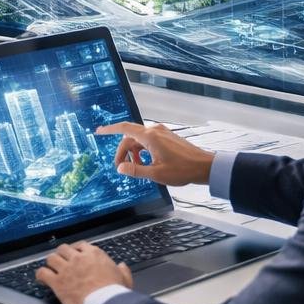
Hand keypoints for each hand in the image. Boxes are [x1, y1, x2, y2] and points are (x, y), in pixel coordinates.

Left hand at [36, 242, 132, 303]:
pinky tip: (41, 278)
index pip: (81, 245)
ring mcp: (66, 269)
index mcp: (94, 255)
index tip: (75, 254)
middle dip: (62, 254)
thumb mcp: (124, 279)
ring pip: (51, 258)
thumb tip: (122, 266)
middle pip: (63, 249)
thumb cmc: (114, 293)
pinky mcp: (58, 282)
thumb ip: (122, 271)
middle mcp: (78, 258)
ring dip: (51, 262)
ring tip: (50, 268)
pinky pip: (43, 273)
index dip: (76, 250)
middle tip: (61, 261)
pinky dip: (41, 275)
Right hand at [95, 123, 213, 186]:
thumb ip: (136, 170)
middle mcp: (155, 131)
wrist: (204, 166)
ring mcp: (162, 133)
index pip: (124, 129)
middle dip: (123, 151)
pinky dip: (143, 151)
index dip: (109, 129)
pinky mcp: (167, 137)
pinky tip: (147, 163)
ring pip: (139, 140)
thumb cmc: (183, 169)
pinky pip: (149, 141)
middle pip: (130, 137)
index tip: (99, 131)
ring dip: (134, 152)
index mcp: (150, 137)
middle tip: (120, 167)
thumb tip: (121, 168)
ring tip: (137, 168)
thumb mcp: (156, 174)